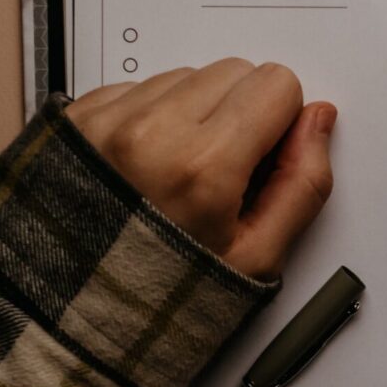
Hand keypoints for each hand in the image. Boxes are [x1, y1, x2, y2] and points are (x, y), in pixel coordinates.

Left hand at [64, 58, 336, 279]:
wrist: (68, 314)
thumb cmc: (159, 298)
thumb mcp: (255, 261)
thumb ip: (301, 184)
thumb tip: (317, 122)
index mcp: (200, 167)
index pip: (277, 84)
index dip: (283, 124)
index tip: (264, 163)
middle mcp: (148, 131)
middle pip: (234, 71)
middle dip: (242, 114)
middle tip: (224, 173)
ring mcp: (105, 120)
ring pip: (186, 76)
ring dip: (195, 113)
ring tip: (178, 175)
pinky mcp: (75, 117)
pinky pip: (138, 87)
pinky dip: (151, 117)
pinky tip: (146, 168)